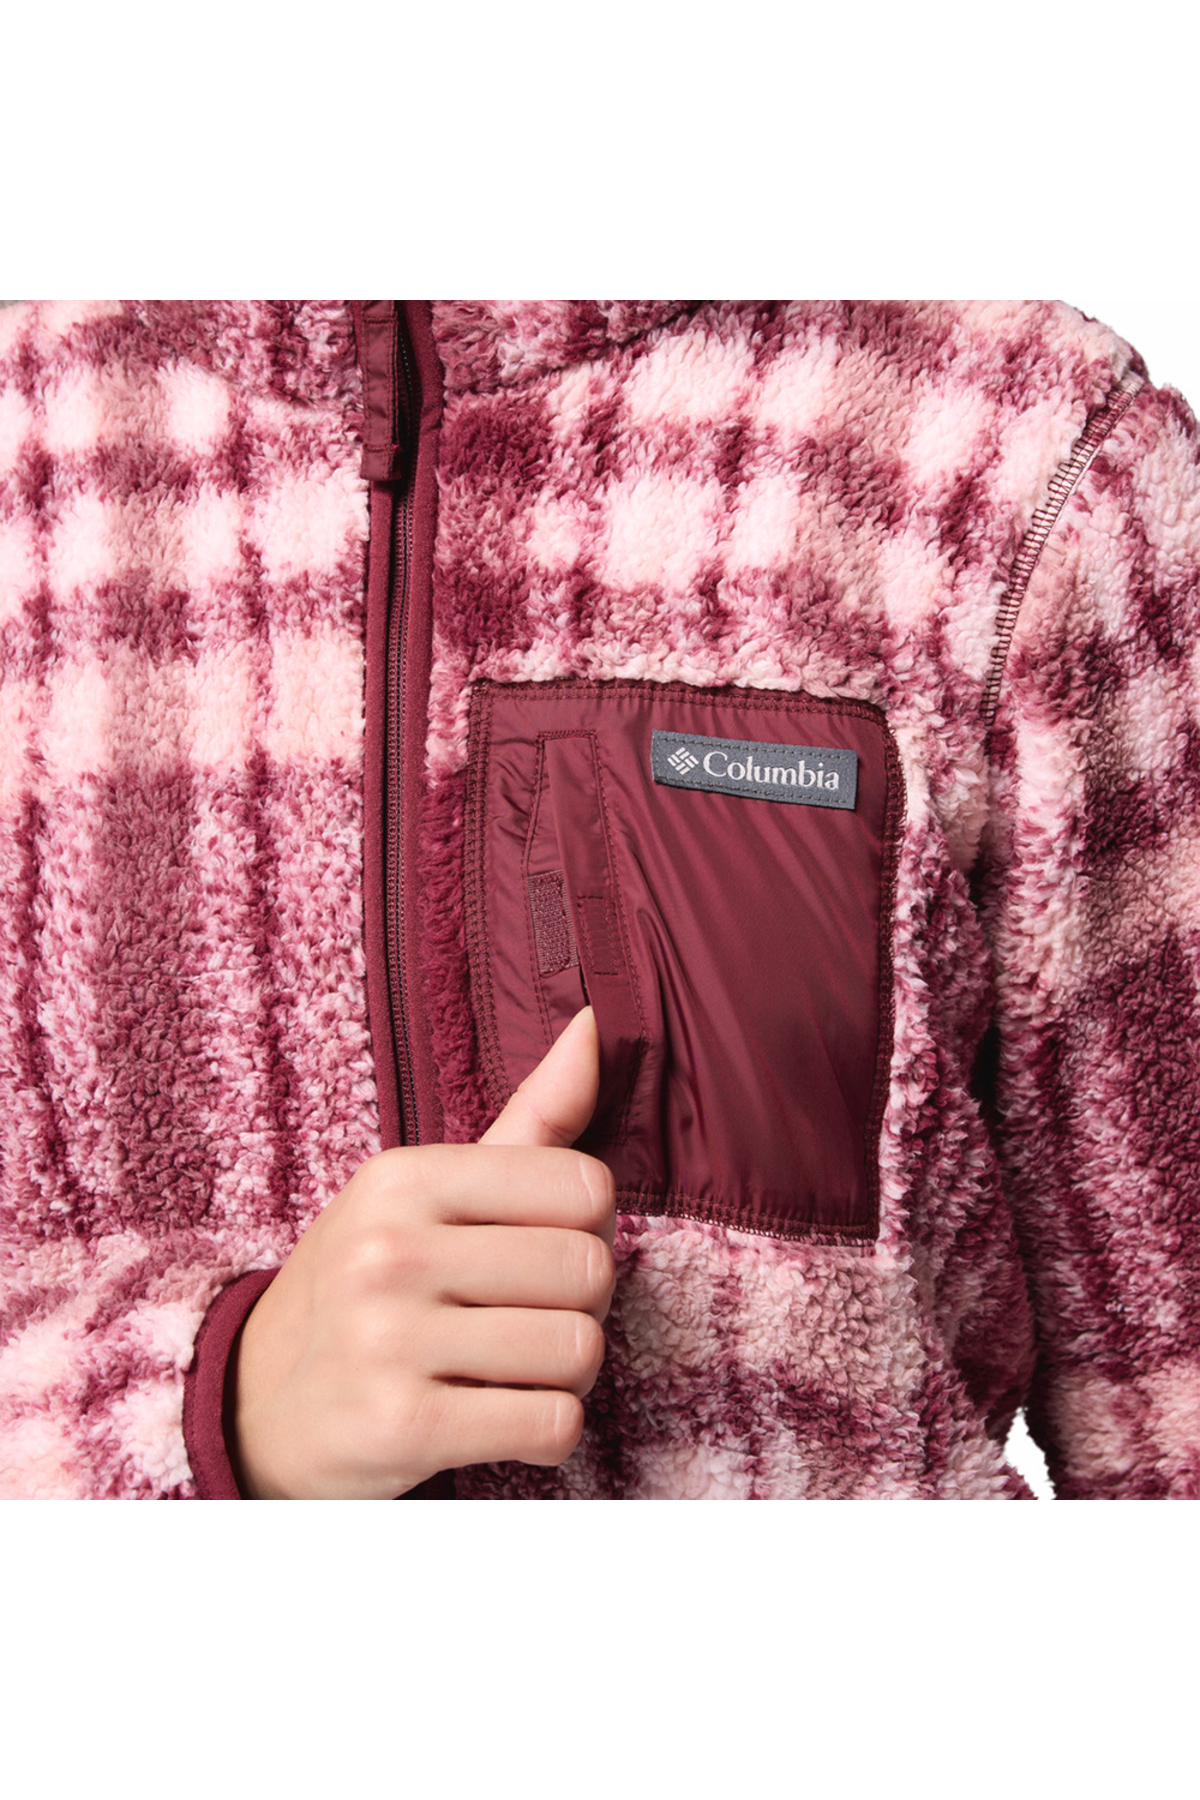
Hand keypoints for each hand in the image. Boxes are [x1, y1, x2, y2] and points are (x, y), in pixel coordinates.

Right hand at [231, 1007, 614, 1498]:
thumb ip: (528, 1118)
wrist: (251, 1407)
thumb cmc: (369, 1287)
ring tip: (510, 1369)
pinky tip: (497, 1416)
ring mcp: (388, 1342)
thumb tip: (595, 1026)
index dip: (587, 1227)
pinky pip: (552, 1425)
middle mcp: (388, 1251)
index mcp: (403, 1177)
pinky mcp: (401, 1429)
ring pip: (578, 1350)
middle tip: (526, 1319)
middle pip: (589, 1269)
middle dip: (581, 1307)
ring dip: (566, 1375)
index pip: (585, 1184)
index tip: (536, 1250)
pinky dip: (548, 1431)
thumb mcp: (425, 1194)